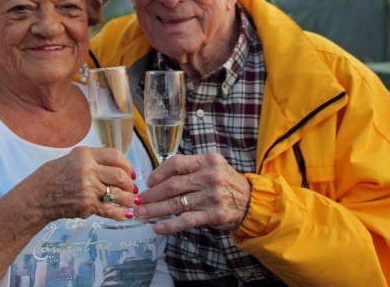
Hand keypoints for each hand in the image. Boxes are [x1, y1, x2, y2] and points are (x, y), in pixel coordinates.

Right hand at [11, 146, 137, 221]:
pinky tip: (126, 214)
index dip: (127, 165)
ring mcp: (88, 188)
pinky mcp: (86, 206)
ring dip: (128, 199)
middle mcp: (88, 170)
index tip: (131, 173)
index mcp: (85, 155)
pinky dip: (120, 213)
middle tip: (132, 189)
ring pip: (117, 194)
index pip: (115, 156)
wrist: (38, 196)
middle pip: (120, 176)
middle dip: (130, 184)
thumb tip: (119, 168)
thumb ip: (94, 160)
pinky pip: (109, 210)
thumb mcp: (73, 158)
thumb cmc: (55, 176)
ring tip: (131, 202)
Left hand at [133, 152, 250, 233]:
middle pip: (173, 185)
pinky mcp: (214, 215)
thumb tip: (158, 179)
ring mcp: (212, 196)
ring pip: (177, 203)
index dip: (159, 173)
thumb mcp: (212, 166)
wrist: (251, 201)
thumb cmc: (225, 182)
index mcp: (207, 160)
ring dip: (155, 210)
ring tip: (141, 214)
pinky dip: (170, 225)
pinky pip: (187, 220)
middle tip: (138, 201)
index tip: (148, 182)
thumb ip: (190, 168)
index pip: (176, 163)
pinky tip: (158, 227)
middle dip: (152, 194)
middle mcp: (210, 176)